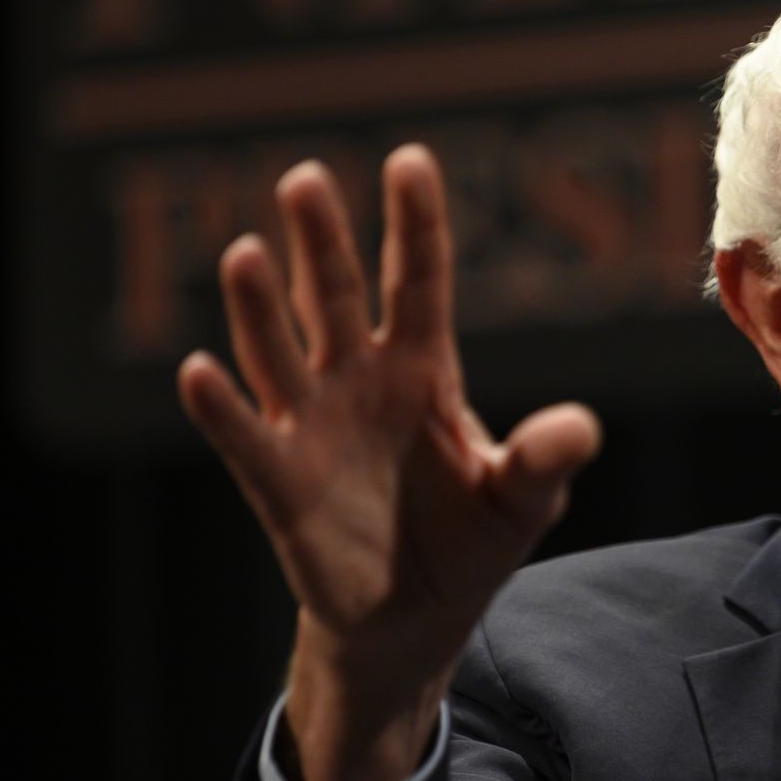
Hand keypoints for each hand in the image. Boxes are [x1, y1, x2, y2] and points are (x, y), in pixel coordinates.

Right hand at [176, 145, 600, 780]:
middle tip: (305, 180)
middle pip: (334, 297)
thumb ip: (544, 460)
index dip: (414, 225)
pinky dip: (222, 408)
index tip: (409, 160)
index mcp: (424, 370)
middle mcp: (359, 382)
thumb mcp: (522, 501)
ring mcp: (314, 427)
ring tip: (245, 253)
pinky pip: (247, 438)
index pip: (418, 282)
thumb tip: (581, 428)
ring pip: (280, 351)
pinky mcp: (281, 484)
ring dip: (260, 307)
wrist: (418, 620)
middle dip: (320, 242)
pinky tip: (200, 372)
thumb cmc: (472, 544)